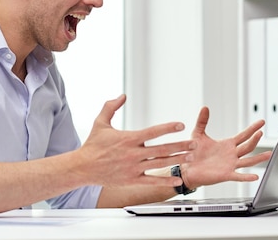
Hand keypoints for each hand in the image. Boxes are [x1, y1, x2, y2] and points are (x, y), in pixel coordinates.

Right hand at [78, 94, 195, 188]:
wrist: (83, 167)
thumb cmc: (92, 145)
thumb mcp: (100, 122)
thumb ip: (111, 107)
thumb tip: (122, 95)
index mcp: (128, 139)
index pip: (153, 132)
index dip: (168, 128)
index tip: (181, 125)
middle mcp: (133, 154)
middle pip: (161, 149)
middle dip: (179, 145)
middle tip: (193, 143)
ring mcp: (133, 168)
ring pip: (160, 164)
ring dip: (177, 160)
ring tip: (190, 157)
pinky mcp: (132, 179)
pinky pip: (152, 181)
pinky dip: (165, 181)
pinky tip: (177, 179)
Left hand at [180, 107, 270, 188]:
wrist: (187, 168)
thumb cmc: (192, 152)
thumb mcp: (198, 134)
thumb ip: (202, 121)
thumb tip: (204, 107)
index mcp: (227, 144)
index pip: (244, 135)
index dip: (252, 128)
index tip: (262, 122)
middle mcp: (231, 154)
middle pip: (248, 146)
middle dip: (255, 139)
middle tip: (260, 132)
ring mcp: (230, 165)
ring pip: (248, 161)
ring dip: (258, 158)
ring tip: (269, 154)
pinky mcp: (225, 175)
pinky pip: (238, 176)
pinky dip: (247, 177)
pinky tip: (255, 176)